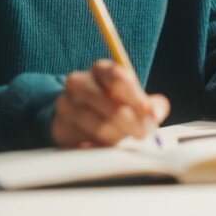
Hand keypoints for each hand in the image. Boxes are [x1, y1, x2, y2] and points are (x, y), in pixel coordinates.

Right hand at [51, 59, 170, 147]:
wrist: (76, 114)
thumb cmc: (111, 103)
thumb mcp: (131, 97)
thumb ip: (150, 104)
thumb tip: (156, 112)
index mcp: (100, 69)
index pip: (119, 78)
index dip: (138, 99)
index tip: (151, 115)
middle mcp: (79, 82)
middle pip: (110, 105)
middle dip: (132, 123)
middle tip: (144, 134)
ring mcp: (66, 104)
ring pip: (98, 125)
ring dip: (118, 136)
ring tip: (126, 140)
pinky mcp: (60, 126)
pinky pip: (85, 141)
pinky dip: (100, 146)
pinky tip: (108, 145)